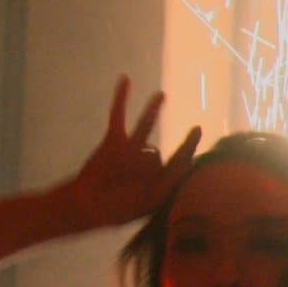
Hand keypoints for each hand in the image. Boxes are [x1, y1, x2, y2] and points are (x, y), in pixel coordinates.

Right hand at [60, 77, 199, 228]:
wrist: (88, 204)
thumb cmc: (120, 207)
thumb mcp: (152, 198)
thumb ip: (170, 180)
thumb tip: (187, 160)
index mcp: (157, 179)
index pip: (179, 161)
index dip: (190, 148)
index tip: (199, 131)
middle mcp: (145, 162)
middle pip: (161, 149)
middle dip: (174, 149)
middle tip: (197, 131)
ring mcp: (129, 149)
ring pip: (145, 126)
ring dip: (152, 111)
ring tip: (162, 95)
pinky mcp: (113, 140)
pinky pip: (118, 115)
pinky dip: (121, 98)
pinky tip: (125, 79)